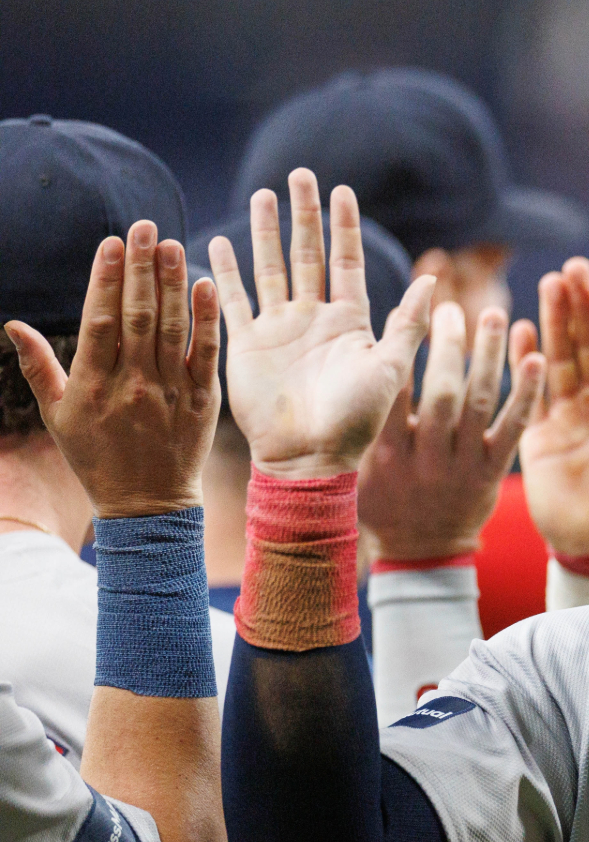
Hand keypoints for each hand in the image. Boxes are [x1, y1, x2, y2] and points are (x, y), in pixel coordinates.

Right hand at [7, 223, 221, 516]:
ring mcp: (170, 392)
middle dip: (141, 269)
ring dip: (173, 284)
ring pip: (171, 329)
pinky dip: (206, 320)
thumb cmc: (96, 456)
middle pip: (137, 316)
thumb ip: (39, 367)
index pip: (99, 321)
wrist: (147, 504)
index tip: (113, 243)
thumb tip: (14, 323)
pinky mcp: (202, 402)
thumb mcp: (58, 415)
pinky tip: (206, 286)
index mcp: (93, 385)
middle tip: (147, 227)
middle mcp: (133, 384)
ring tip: (173, 246)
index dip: (106, 280)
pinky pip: (205, 354)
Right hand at [212, 169, 434, 479]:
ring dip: (265, 231)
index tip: (343, 190)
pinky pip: (235, 298)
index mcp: (350, 320)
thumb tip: (434, 280)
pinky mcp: (247, 343)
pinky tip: (220, 240)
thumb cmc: (356, 419)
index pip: (346, 260)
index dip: (344, 226)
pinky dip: (228, 270)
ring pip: (272, 267)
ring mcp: (279, 328)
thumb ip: (408, 323)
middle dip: (304, 214)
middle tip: (299, 173)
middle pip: (308, 253)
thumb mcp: (389, 368)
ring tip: (263, 194)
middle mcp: (314, 318)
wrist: (310, 457)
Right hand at [358, 303, 543, 561]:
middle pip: (441, 394)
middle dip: (448, 347)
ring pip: (479, 403)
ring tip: (494, 314)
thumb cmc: (383, 503)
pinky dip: (525, 393)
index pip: (391, 393)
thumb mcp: (359, 468)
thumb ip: (361, 423)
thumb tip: (355, 361)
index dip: (400, 350)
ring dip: (488, 356)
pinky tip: (534, 358)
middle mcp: (425, 458)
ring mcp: (463, 465)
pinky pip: (512, 428)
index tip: (406, 311)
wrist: (422, 554)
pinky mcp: (493, 472)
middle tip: (452, 308)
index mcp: (384, 453)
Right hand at [518, 258, 588, 557]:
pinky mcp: (538, 437)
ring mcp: (567, 417)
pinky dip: (522, 364)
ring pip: (557, 360)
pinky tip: (519, 330)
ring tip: (548, 285)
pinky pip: (527, 394)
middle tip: (570, 268)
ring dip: (552, 322)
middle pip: (585, 345)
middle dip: (578, 306)